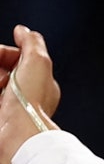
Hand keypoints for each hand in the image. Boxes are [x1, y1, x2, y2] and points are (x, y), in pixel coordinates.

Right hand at [1, 24, 61, 163]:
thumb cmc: (30, 100)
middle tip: (0, 76)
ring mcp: (10, 105)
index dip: (4, 52)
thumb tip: (23, 30)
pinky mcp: (0, 114)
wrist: (17, 132)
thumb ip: (31, 42)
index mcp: (41, 82)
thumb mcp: (37, 62)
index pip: (18, 58)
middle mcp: (26, 94)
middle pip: (2, 68)